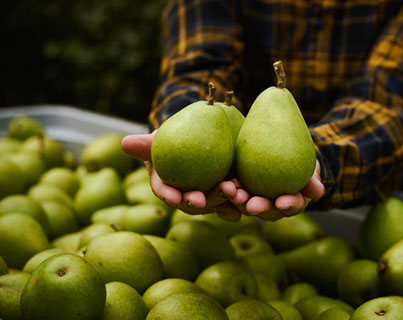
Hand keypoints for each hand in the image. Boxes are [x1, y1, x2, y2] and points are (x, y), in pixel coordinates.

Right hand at [120, 132, 243, 220]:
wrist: (202, 137)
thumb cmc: (176, 138)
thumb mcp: (162, 138)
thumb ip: (146, 143)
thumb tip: (124, 143)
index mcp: (168, 186)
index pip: (165, 192)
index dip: (169, 196)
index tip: (173, 197)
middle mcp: (187, 197)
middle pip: (193, 202)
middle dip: (201, 201)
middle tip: (208, 196)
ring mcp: (208, 198)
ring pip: (216, 205)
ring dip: (225, 202)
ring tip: (235, 193)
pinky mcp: (227, 195)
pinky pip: (234, 202)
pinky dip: (240, 201)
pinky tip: (247, 196)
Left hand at [230, 160, 324, 220]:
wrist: (281, 151)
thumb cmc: (300, 159)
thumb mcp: (309, 166)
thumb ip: (312, 178)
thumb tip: (317, 191)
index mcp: (292, 202)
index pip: (292, 205)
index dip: (288, 205)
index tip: (282, 202)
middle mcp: (272, 206)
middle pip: (266, 211)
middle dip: (259, 208)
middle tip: (251, 204)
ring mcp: (254, 200)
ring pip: (246, 206)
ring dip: (238, 202)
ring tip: (232, 193)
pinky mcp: (238, 192)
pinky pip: (229, 198)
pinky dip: (224, 196)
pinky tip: (218, 188)